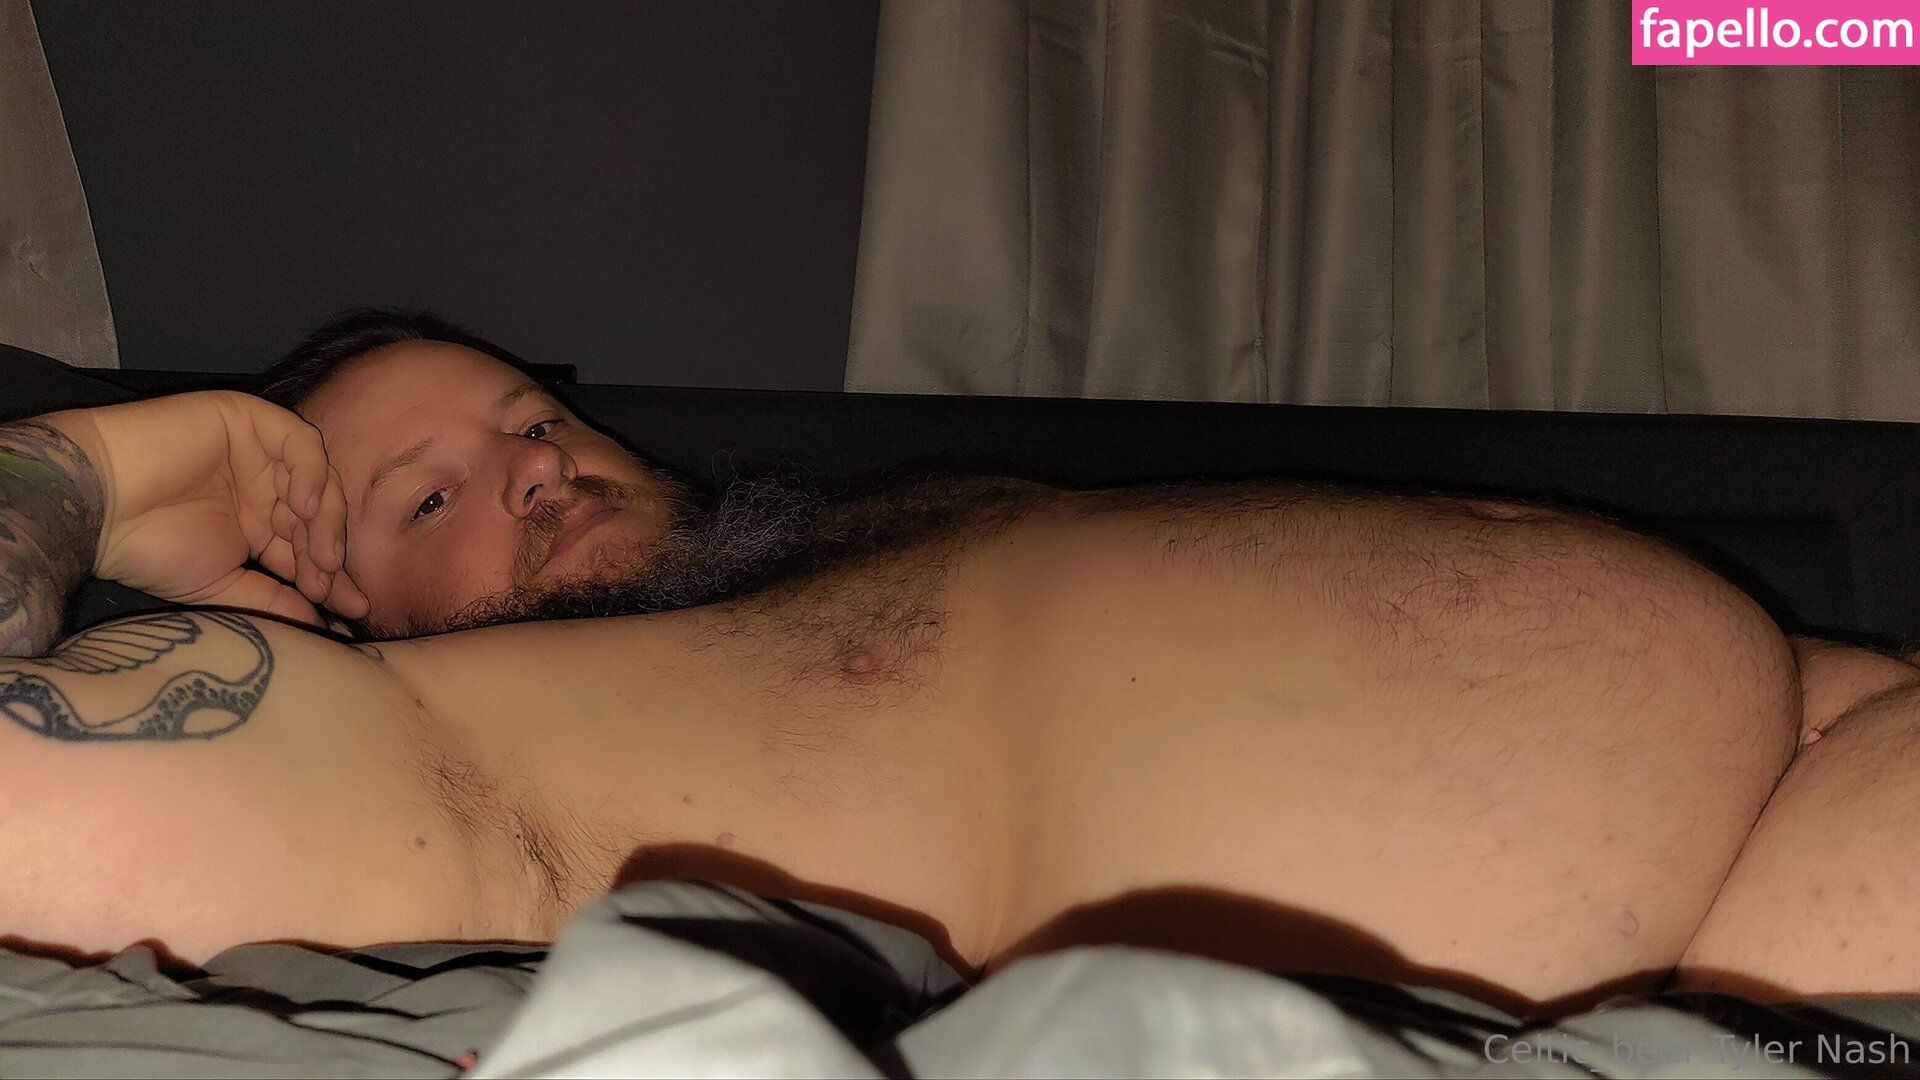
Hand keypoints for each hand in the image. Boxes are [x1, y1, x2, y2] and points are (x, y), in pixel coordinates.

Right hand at [47, 392, 369, 628]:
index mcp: (257, 524)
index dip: (332, 578)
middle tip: (332, 588)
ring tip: (322, 559)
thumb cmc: (148, 549)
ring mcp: (257, 452)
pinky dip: (312, 474)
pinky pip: (299, 443)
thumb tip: (324, 628)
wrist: (98, 509)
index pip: (309, 548)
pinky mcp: (248, 420)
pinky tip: (306, 510)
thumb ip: (276, 601)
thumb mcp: (224, 585)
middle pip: (319, 517)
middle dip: (331, 555)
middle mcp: (263, 486)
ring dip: (326, 522)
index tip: (351, 610)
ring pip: (317, 482)